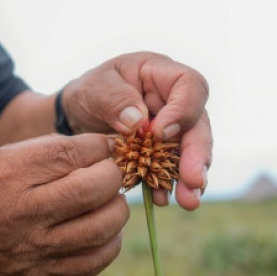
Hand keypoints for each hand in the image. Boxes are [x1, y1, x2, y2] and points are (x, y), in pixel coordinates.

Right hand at [0, 133, 127, 275]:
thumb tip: (104, 148)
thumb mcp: (5, 156)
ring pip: (103, 225)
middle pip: (92, 188)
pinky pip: (98, 259)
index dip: (97, 146)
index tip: (101, 147)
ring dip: (116, 206)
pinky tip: (103, 225)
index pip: (70, 154)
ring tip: (107, 198)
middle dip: (112, 173)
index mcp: (9, 176)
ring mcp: (37, 247)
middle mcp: (23, 213)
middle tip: (108, 171)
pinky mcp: (48, 272)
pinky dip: (110, 239)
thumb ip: (52, 149)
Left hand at [61, 52, 211, 209]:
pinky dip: (167, 184)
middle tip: (194, 181)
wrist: (78, 115)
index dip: (183, 111)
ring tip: (188, 200)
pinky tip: (159, 198)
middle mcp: (176, 101)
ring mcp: (175, 128)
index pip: (190, 85)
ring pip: (191, 151)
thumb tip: (138, 122)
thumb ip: (114, 99)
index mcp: (162, 74)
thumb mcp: (94, 88)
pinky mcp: (166, 152)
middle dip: (197, 155)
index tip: (160, 133)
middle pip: (198, 125)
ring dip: (190, 177)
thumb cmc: (89, 92)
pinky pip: (173, 169)